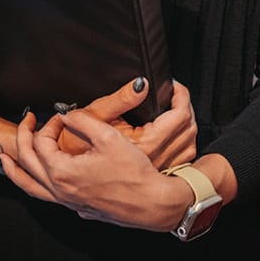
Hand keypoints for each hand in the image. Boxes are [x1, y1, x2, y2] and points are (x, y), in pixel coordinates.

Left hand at [1, 104, 194, 230]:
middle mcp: (60, 190)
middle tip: (26, 121)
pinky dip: (33, 184)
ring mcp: (68, 201)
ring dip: (15, 171)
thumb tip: (67, 114)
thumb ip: (82, 120)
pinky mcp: (78, 207)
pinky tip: (39, 178)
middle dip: (23, 138)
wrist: (153, 203)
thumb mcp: (108, 136)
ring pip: (31, 187)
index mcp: (62, 172)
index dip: (50, 124)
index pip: (41, 142)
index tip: (63, 116)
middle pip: (28, 163)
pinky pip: (46, 196)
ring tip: (5, 160)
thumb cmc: (134, 172)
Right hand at [54, 77, 197, 169]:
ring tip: (176, 110)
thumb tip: (142, 84)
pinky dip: (182, 143)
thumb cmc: (78, 146)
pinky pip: (182, 159)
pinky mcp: (155, 176)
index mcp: (145, 144)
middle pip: (189, 129)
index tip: (173, 85)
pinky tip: (172, 134)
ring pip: (189, 145)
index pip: (179, 116)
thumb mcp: (96, 115)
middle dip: (185, 106)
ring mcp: (157, 169)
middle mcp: (155, 159)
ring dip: (187, 125)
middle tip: (174, 93)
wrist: (70, 173)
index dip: (180, 95)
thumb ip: (121, 98)